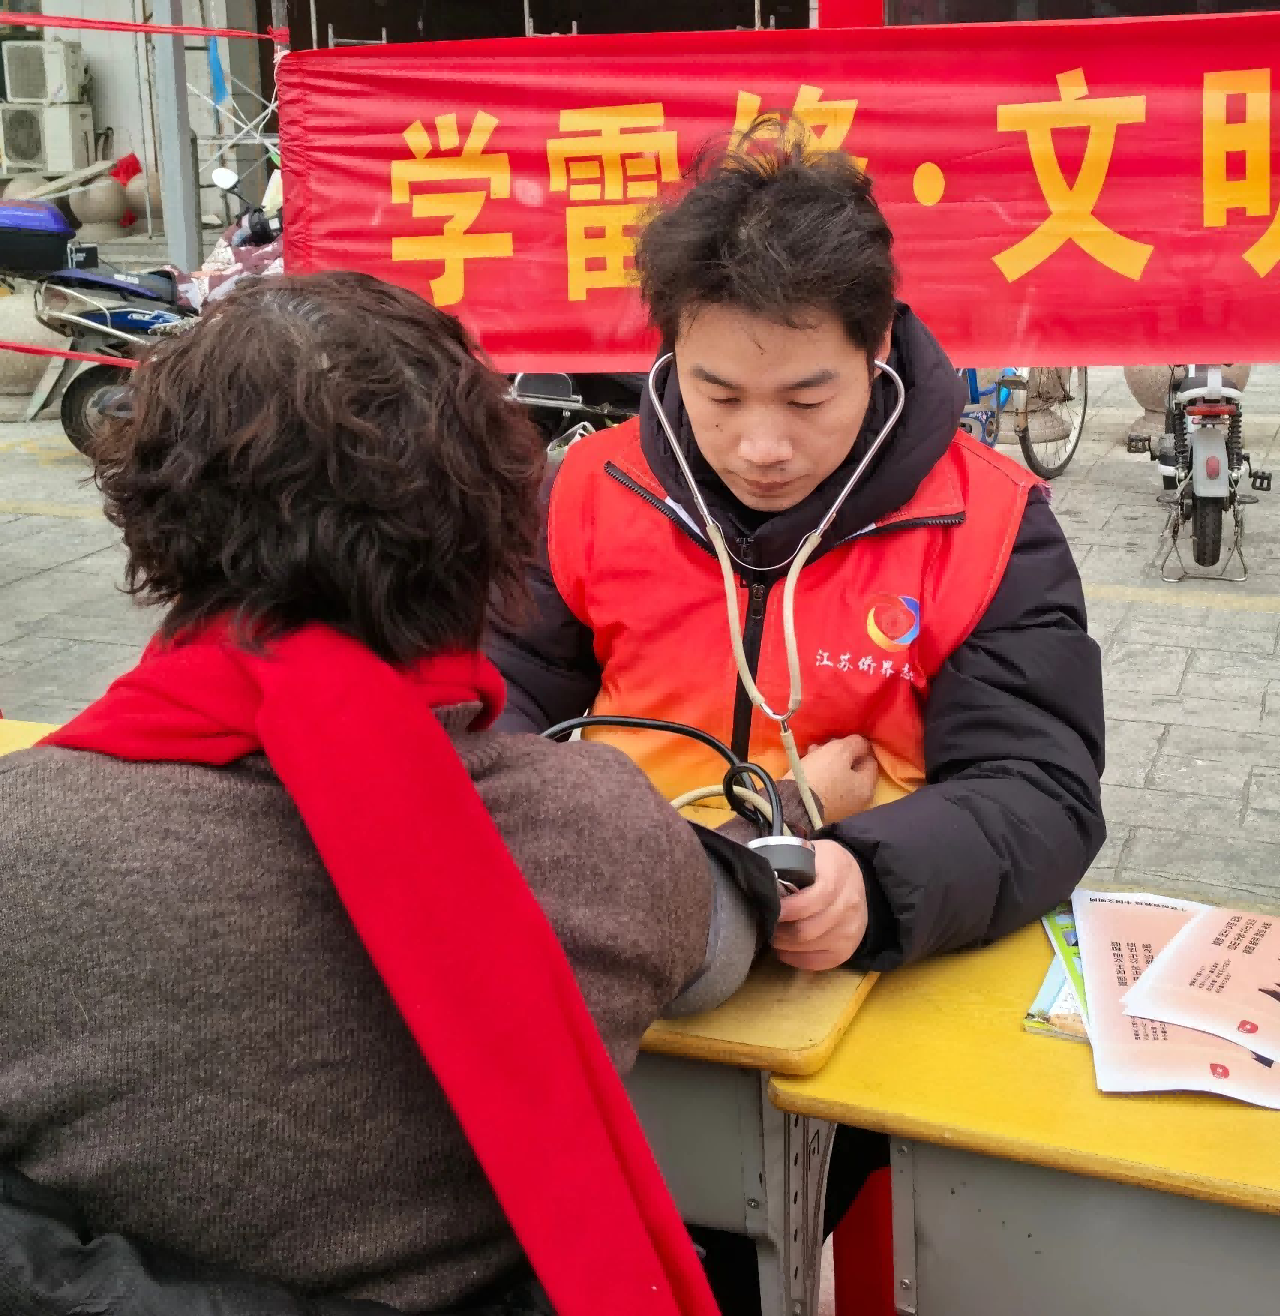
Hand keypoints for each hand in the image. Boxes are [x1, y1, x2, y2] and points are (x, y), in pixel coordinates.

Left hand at [771, 839, 867, 971]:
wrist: (855, 877)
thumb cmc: (823, 865)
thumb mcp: (810, 854)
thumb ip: (788, 865)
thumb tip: (759, 881)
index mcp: (837, 874)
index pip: (811, 900)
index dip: (786, 909)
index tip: (768, 908)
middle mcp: (848, 904)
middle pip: (807, 929)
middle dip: (779, 931)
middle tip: (765, 925)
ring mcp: (851, 928)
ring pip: (810, 946)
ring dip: (784, 945)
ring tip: (772, 935)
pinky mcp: (848, 948)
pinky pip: (818, 962)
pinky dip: (796, 958)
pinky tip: (785, 949)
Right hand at [785, 735, 877, 825]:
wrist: (792, 805)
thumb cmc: (820, 775)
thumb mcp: (840, 751)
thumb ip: (857, 744)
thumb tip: (862, 744)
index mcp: (866, 787)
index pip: (870, 760)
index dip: (857, 746)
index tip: (840, 739)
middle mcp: (857, 800)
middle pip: (852, 767)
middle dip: (839, 752)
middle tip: (823, 744)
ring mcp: (840, 806)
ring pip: (837, 775)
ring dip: (826, 760)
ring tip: (811, 750)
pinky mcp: (823, 808)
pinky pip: (826, 785)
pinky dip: (819, 773)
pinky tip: (806, 763)